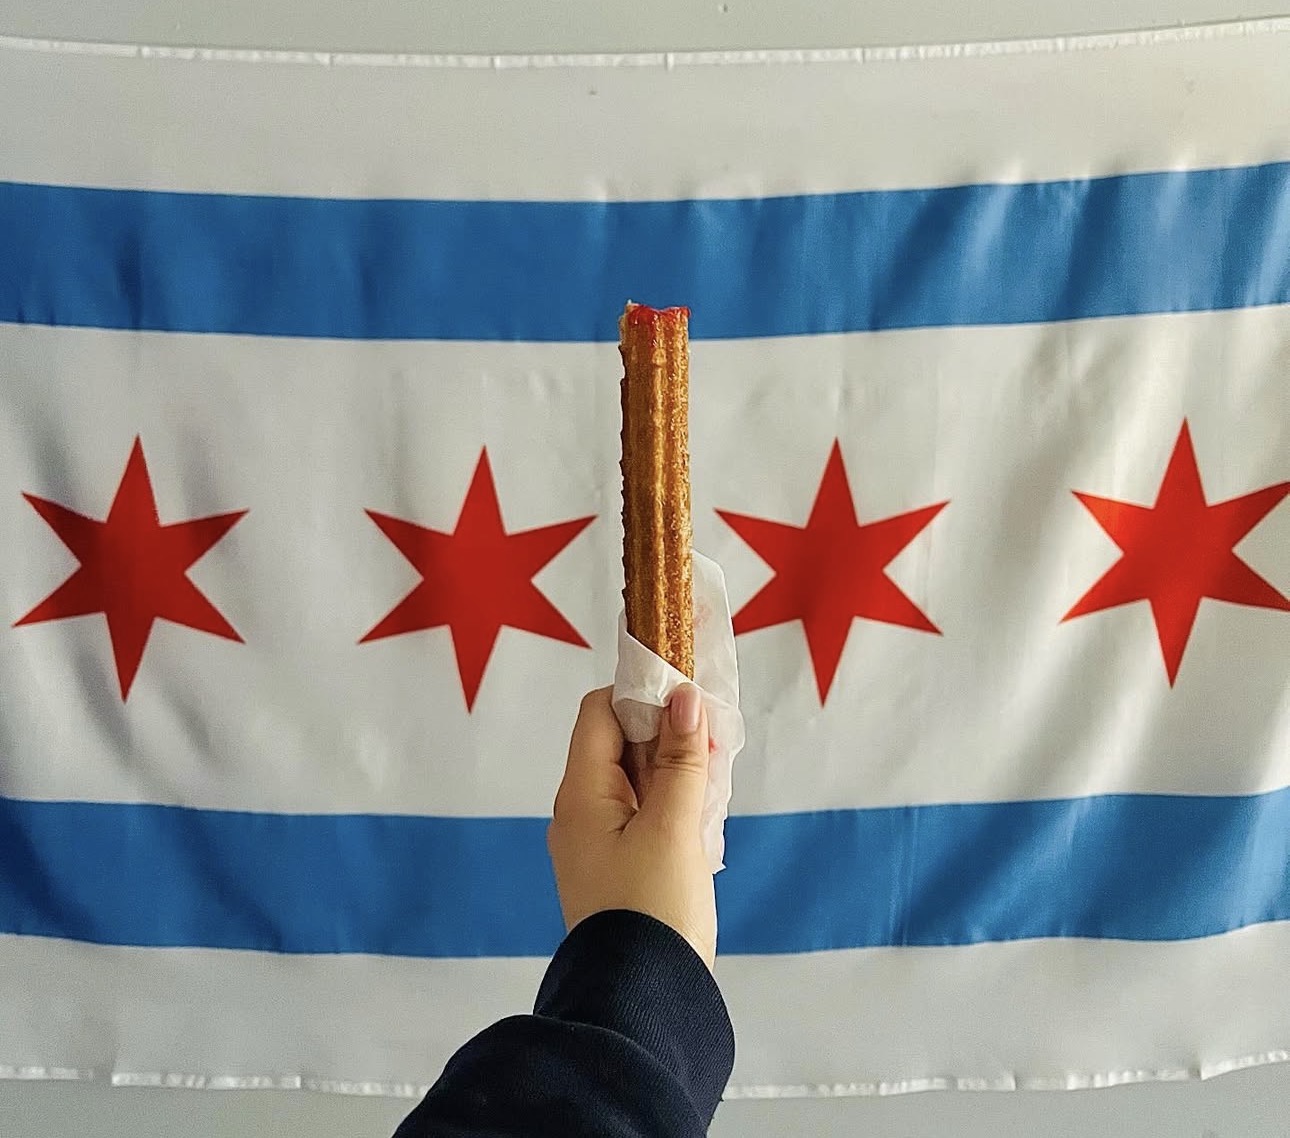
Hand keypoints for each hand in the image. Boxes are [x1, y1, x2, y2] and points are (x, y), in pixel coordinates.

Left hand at [548, 684, 716, 968]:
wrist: (644, 1000)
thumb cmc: (653, 910)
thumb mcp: (673, 826)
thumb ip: (680, 758)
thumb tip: (683, 697)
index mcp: (581, 795)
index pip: (599, 713)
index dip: (641, 696)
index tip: (689, 699)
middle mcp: (581, 812)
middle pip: (619, 743)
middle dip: (667, 734)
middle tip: (712, 743)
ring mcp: (599, 841)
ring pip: (636, 779)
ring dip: (675, 770)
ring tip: (714, 781)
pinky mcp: (620, 867)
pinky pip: (643, 814)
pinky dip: (673, 803)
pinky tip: (704, 815)